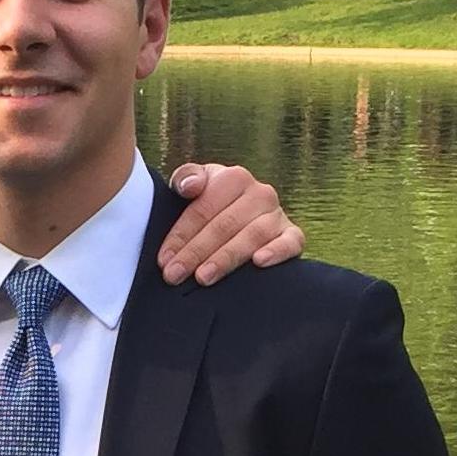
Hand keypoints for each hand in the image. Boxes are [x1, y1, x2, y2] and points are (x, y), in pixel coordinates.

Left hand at [158, 164, 303, 285]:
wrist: (241, 214)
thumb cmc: (209, 202)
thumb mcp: (194, 185)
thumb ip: (186, 178)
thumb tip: (189, 187)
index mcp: (234, 177)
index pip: (203, 209)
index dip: (181, 235)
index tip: (163, 260)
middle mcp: (260, 193)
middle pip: (224, 225)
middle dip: (195, 252)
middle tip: (174, 275)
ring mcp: (277, 214)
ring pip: (251, 236)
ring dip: (226, 258)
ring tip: (203, 278)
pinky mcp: (293, 235)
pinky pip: (291, 243)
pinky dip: (277, 251)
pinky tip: (259, 262)